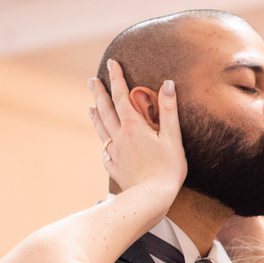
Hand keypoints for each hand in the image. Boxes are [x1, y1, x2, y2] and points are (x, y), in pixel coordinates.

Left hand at [89, 60, 186, 198]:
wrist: (151, 199)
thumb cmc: (167, 169)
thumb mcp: (173, 137)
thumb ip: (169, 110)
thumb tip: (168, 84)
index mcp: (133, 126)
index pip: (122, 96)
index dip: (116, 78)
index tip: (112, 63)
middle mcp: (120, 137)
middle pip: (105, 110)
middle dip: (99, 93)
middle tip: (91, 80)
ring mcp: (116, 154)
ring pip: (102, 130)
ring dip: (96, 116)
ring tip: (90, 107)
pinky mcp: (116, 170)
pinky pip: (106, 154)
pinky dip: (104, 146)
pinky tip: (105, 147)